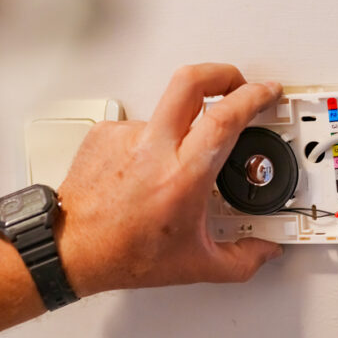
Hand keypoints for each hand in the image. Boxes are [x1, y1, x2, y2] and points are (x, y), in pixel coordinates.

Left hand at [55, 63, 284, 293]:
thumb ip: (242, 261)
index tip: (266, 92)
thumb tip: (265, 252)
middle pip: (191, 80)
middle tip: (236, 84)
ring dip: (182, 127)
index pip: (225, 117)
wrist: (71, 251)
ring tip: (175, 164)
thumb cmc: (122, 254)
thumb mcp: (195, 265)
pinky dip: (151, 143)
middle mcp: (153, 148)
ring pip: (167, 110)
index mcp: (182, 176)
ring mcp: (127, 137)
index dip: (253, 96)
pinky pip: (140, 126)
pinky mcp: (105, 134)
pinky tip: (146, 171)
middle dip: (223, 73)